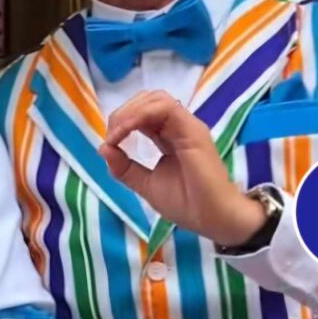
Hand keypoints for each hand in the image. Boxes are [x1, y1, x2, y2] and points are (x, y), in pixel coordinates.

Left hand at [98, 91, 267, 246]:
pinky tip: (127, 132)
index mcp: (169, 136)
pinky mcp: (192, 130)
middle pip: (148, 100)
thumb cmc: (187, 203)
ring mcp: (187, 126)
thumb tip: (103, 147)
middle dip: (123, 112)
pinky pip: (165, 108)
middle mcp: (179, 127)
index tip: (109, 142)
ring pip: (155, 99)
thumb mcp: (146, 184)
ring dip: (130, 112)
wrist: (214, 219)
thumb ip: (124, 167)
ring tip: (117, 134)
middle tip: (111, 135)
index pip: (144, 113)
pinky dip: (140, 115)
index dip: (122, 120)